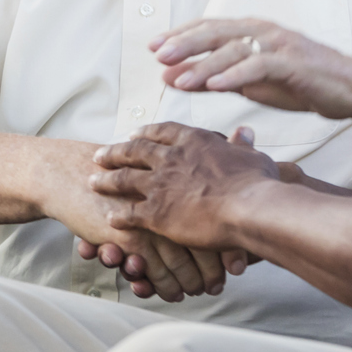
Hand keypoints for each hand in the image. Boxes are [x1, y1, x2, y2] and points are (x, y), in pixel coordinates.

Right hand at [44, 181, 233, 301]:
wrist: (71, 174)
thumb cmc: (114, 170)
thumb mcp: (148, 165)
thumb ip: (179, 172)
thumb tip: (209, 168)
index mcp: (181, 181)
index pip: (217, 219)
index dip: (229, 248)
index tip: (236, 267)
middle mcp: (170, 202)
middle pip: (206, 245)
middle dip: (214, 271)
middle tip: (216, 286)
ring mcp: (152, 221)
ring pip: (182, 263)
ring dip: (190, 283)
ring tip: (194, 292)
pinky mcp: (131, 238)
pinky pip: (156, 271)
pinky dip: (166, 286)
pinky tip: (172, 293)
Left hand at [90, 122, 281, 249]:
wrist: (251, 208)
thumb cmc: (259, 184)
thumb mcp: (252, 156)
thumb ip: (241, 146)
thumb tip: (244, 132)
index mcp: (193, 141)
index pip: (162, 132)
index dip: (146, 133)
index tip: (134, 134)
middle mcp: (170, 158)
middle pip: (134, 151)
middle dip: (115, 152)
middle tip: (99, 154)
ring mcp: (160, 184)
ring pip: (124, 179)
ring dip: (106, 180)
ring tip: (92, 181)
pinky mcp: (156, 212)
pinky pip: (130, 213)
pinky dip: (119, 216)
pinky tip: (110, 219)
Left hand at [154, 19, 351, 121]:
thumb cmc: (300, 83)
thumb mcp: (249, 83)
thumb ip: (212, 78)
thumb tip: (170, 77)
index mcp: (251, 32)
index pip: (208, 28)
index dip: (179, 35)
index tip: (152, 48)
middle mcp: (263, 31)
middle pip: (215, 32)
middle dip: (184, 43)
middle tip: (157, 55)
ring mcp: (279, 44)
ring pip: (234, 49)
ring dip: (204, 65)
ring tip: (179, 79)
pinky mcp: (295, 61)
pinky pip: (260, 66)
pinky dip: (236, 75)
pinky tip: (215, 86)